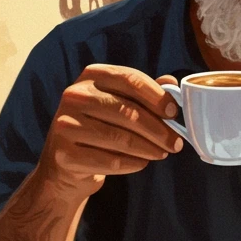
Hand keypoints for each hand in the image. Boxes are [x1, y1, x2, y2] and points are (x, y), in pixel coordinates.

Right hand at [37, 64, 183, 195]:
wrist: (65, 165)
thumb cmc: (100, 127)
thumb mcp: (120, 103)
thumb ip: (144, 92)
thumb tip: (171, 83)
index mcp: (91, 76)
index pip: (130, 79)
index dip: (157, 96)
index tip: (174, 113)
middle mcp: (75, 96)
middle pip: (128, 111)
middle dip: (158, 129)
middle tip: (176, 143)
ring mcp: (65, 125)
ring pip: (120, 138)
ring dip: (149, 148)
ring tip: (163, 153)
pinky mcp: (65, 154)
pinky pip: (109, 161)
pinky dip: (132, 164)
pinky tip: (142, 163)